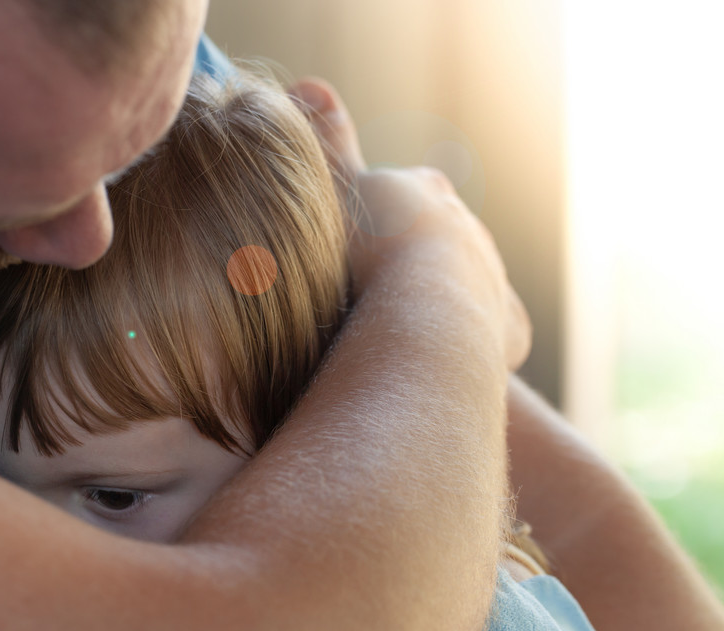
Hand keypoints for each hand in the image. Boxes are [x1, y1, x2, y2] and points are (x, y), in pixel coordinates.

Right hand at [289, 77, 530, 369]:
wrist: (425, 308)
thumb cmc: (370, 247)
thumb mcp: (337, 186)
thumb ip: (327, 143)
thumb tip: (311, 83)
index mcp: (425, 193)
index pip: (404, 194)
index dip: (377, 216)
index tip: (353, 242)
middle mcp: (467, 229)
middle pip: (437, 240)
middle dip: (410, 260)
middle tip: (370, 294)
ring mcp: (492, 277)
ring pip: (465, 285)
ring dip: (437, 303)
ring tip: (398, 332)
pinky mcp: (508, 325)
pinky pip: (491, 330)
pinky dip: (468, 342)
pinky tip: (434, 356)